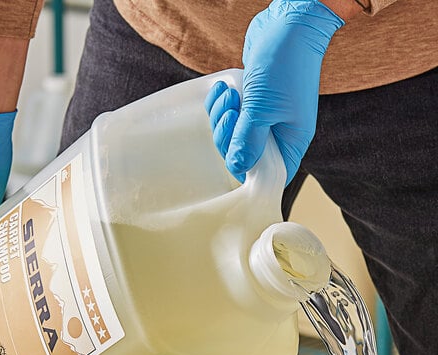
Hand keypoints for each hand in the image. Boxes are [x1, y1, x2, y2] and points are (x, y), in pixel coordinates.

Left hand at [205, 0, 343, 184]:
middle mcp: (278, 134)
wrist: (288, 23)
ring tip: (228, 96)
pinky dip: (220, 105)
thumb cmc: (284, 64)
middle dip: (228, 136)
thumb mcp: (262, 108)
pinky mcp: (250, 103)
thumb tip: (236, 167)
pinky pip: (228, 116)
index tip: (234, 154)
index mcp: (291, 141)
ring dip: (221, 117)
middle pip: (243, 156)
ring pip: (231, 135)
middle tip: (230, 113)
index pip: (270, 175)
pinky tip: (223, 90)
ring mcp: (264, 118)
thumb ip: (247, 141)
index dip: (249, 172)